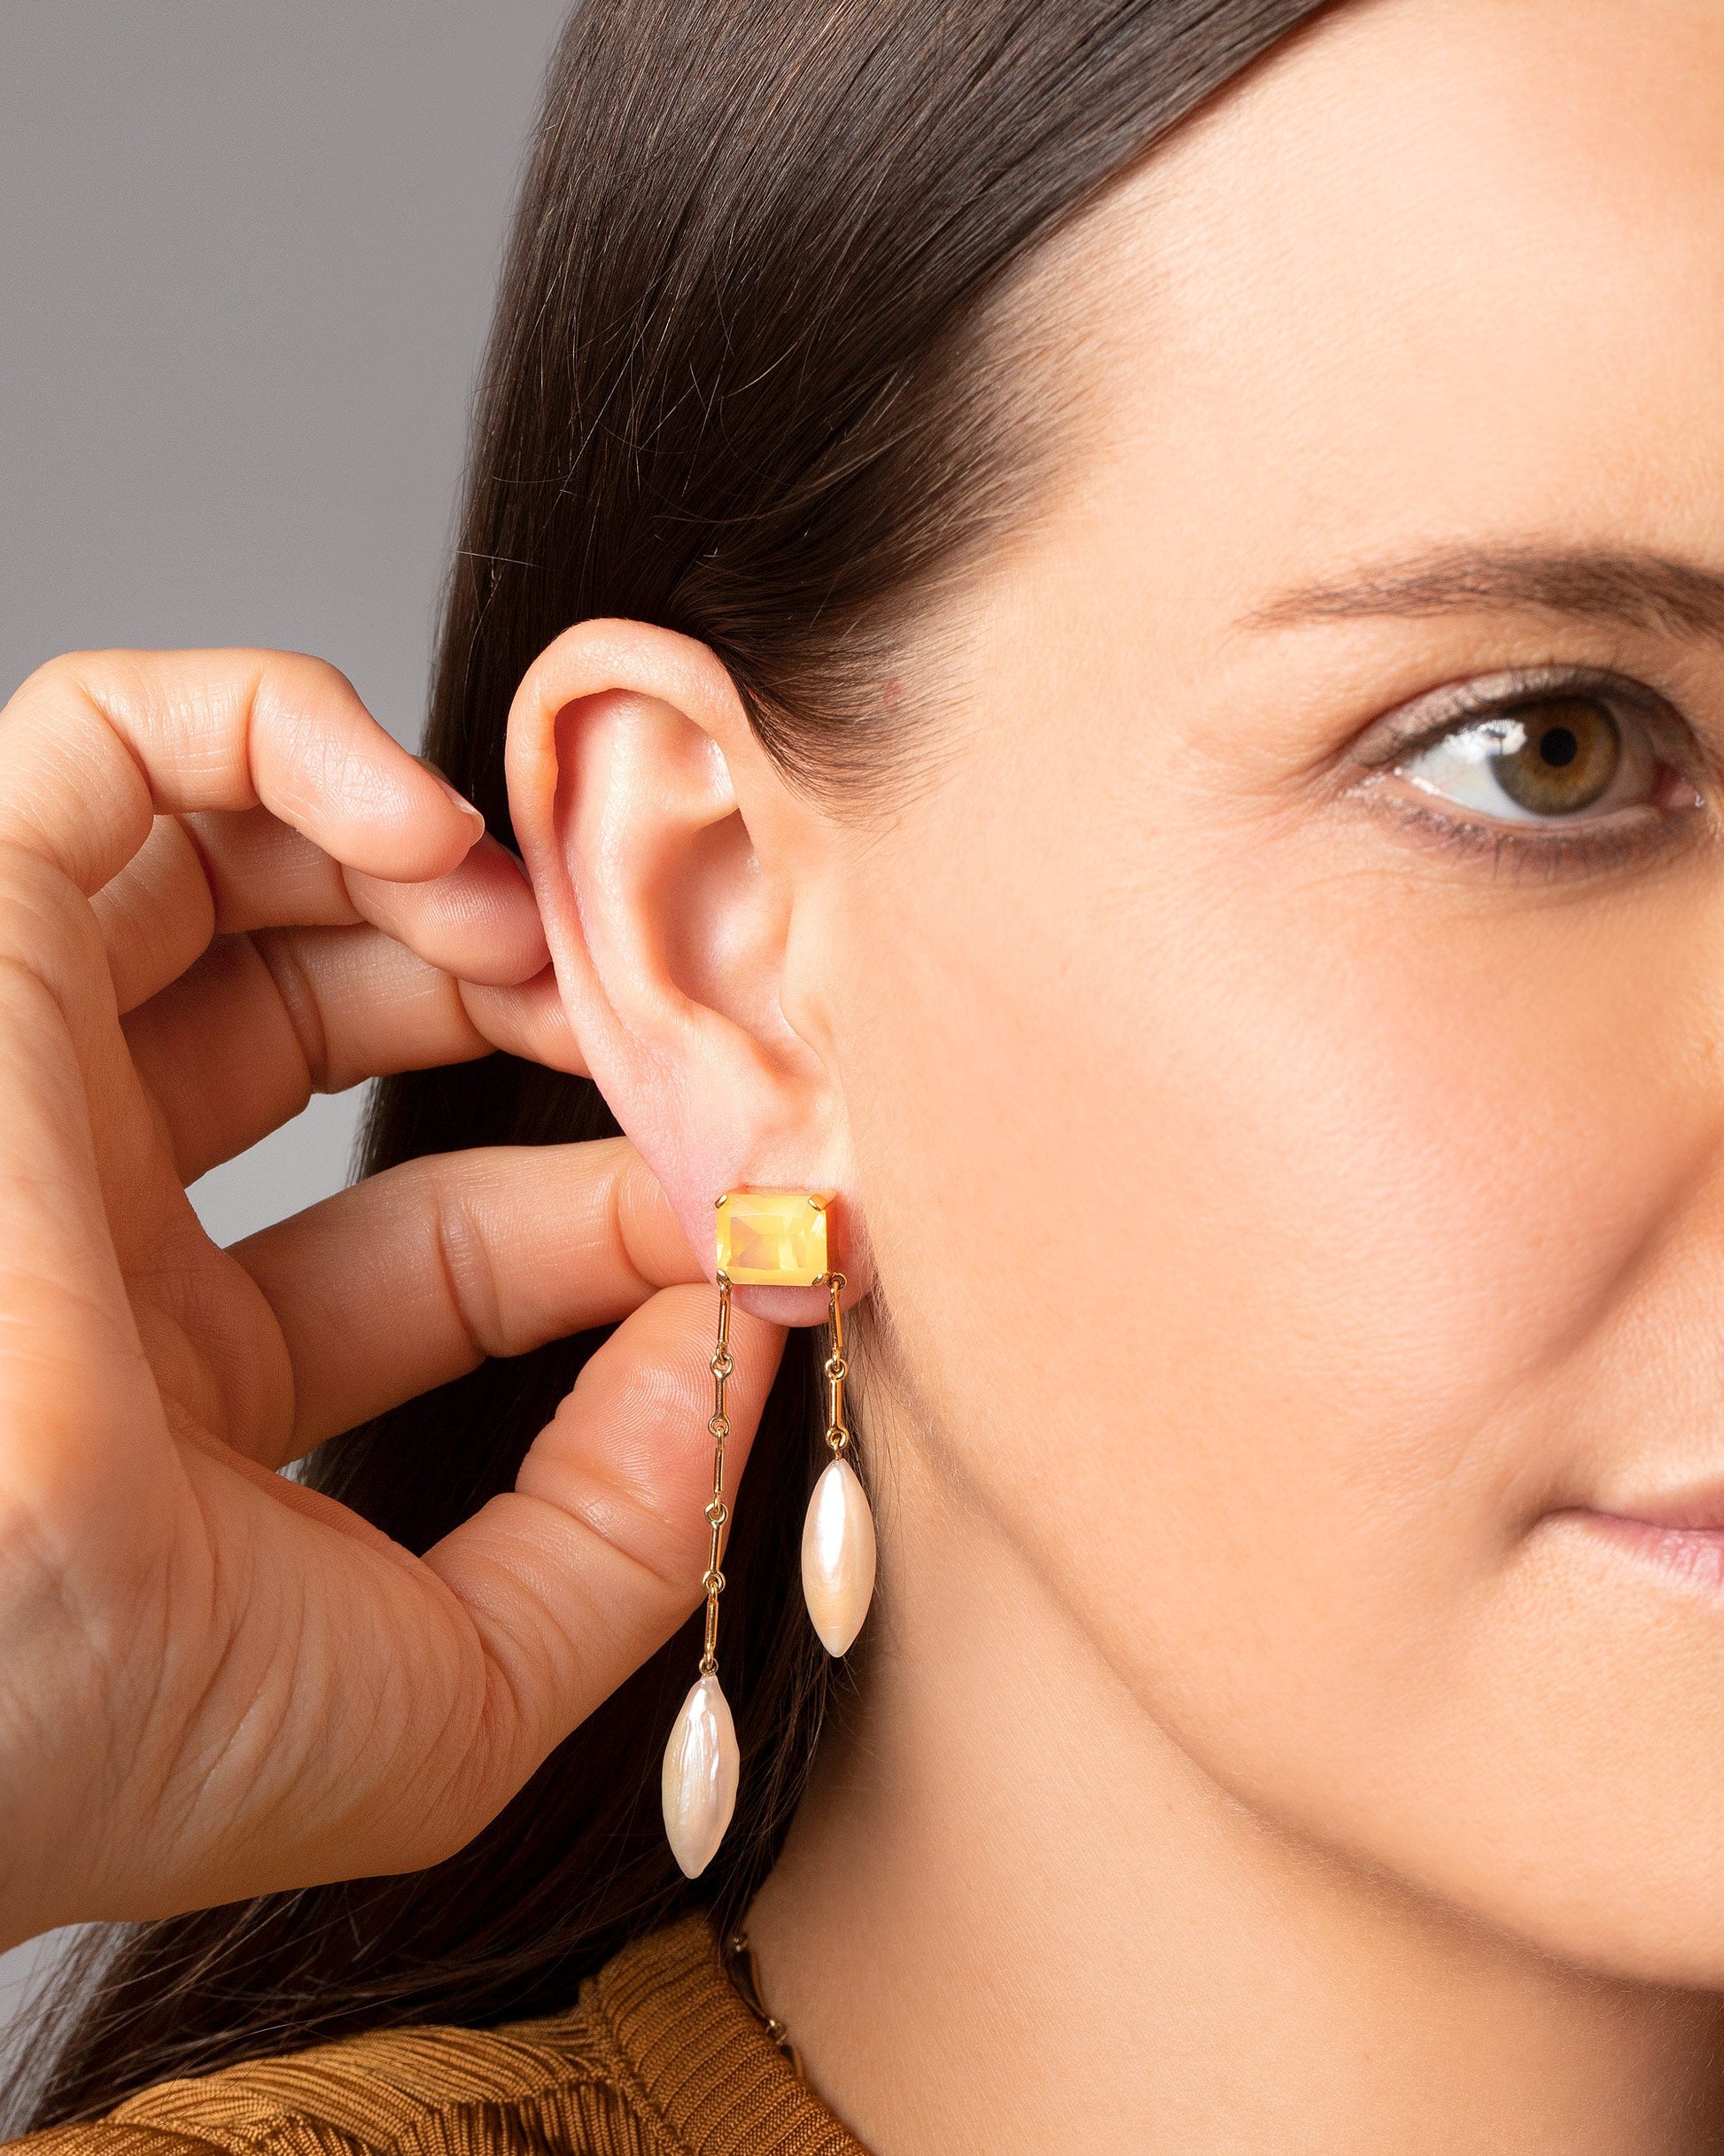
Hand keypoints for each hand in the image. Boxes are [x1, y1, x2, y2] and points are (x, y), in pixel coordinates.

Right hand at [0, 650, 782, 1949]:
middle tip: (649, 1022)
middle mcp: (95, 1212)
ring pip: (226, 867)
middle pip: (343, 1028)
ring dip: (422, 866)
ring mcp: (26, 1068)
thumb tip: (736, 1338)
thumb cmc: (117, 1726)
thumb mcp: (447, 1693)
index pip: (443, 1238)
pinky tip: (431, 828)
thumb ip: (623, 1528)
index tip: (743, 1194)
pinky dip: (278, 725)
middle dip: (524, 1008)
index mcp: (177, 1377)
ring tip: (538, 923)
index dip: (608, 1202)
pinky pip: (97, 740)